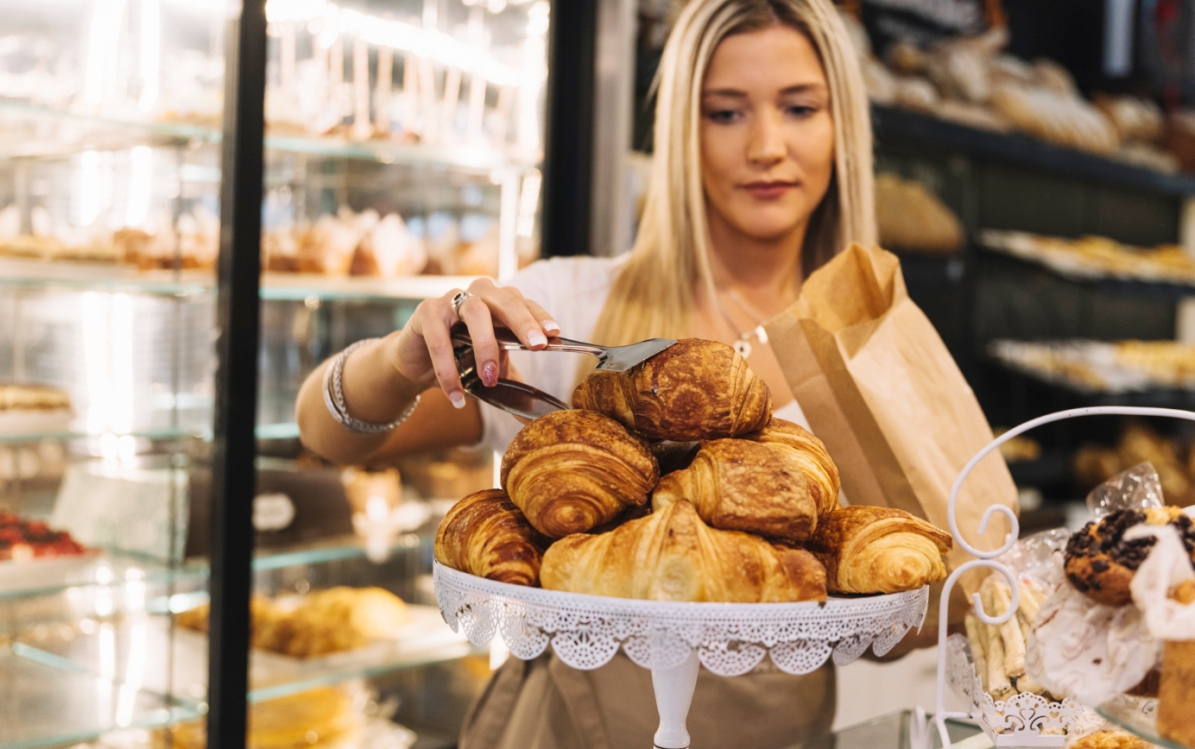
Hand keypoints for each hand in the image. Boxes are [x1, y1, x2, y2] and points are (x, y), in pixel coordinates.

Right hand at [390, 278, 559, 408]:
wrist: (418, 363)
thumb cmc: (460, 359)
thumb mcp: (491, 372)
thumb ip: (513, 386)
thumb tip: (534, 420)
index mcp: (499, 302)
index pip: (524, 304)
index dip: (539, 317)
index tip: (555, 334)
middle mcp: (478, 294)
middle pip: (505, 301)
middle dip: (523, 323)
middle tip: (536, 347)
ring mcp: (451, 299)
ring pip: (475, 312)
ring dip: (486, 346)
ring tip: (490, 379)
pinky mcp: (426, 313)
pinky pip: (439, 339)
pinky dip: (448, 369)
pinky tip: (456, 394)